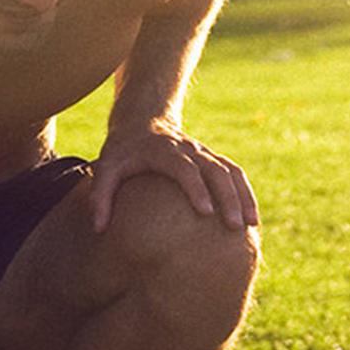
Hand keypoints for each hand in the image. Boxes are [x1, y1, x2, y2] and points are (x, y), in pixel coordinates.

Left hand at [90, 123, 257, 234]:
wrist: (141, 121)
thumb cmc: (122, 151)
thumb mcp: (105, 168)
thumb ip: (100, 196)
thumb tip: (97, 228)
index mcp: (163, 150)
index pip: (184, 167)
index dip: (196, 188)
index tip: (206, 212)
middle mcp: (188, 148)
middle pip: (215, 169)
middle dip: (228, 196)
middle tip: (235, 226)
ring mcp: (203, 152)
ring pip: (230, 169)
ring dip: (243, 195)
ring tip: (251, 224)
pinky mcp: (211, 158)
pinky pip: (234, 172)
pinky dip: (245, 192)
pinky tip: (251, 217)